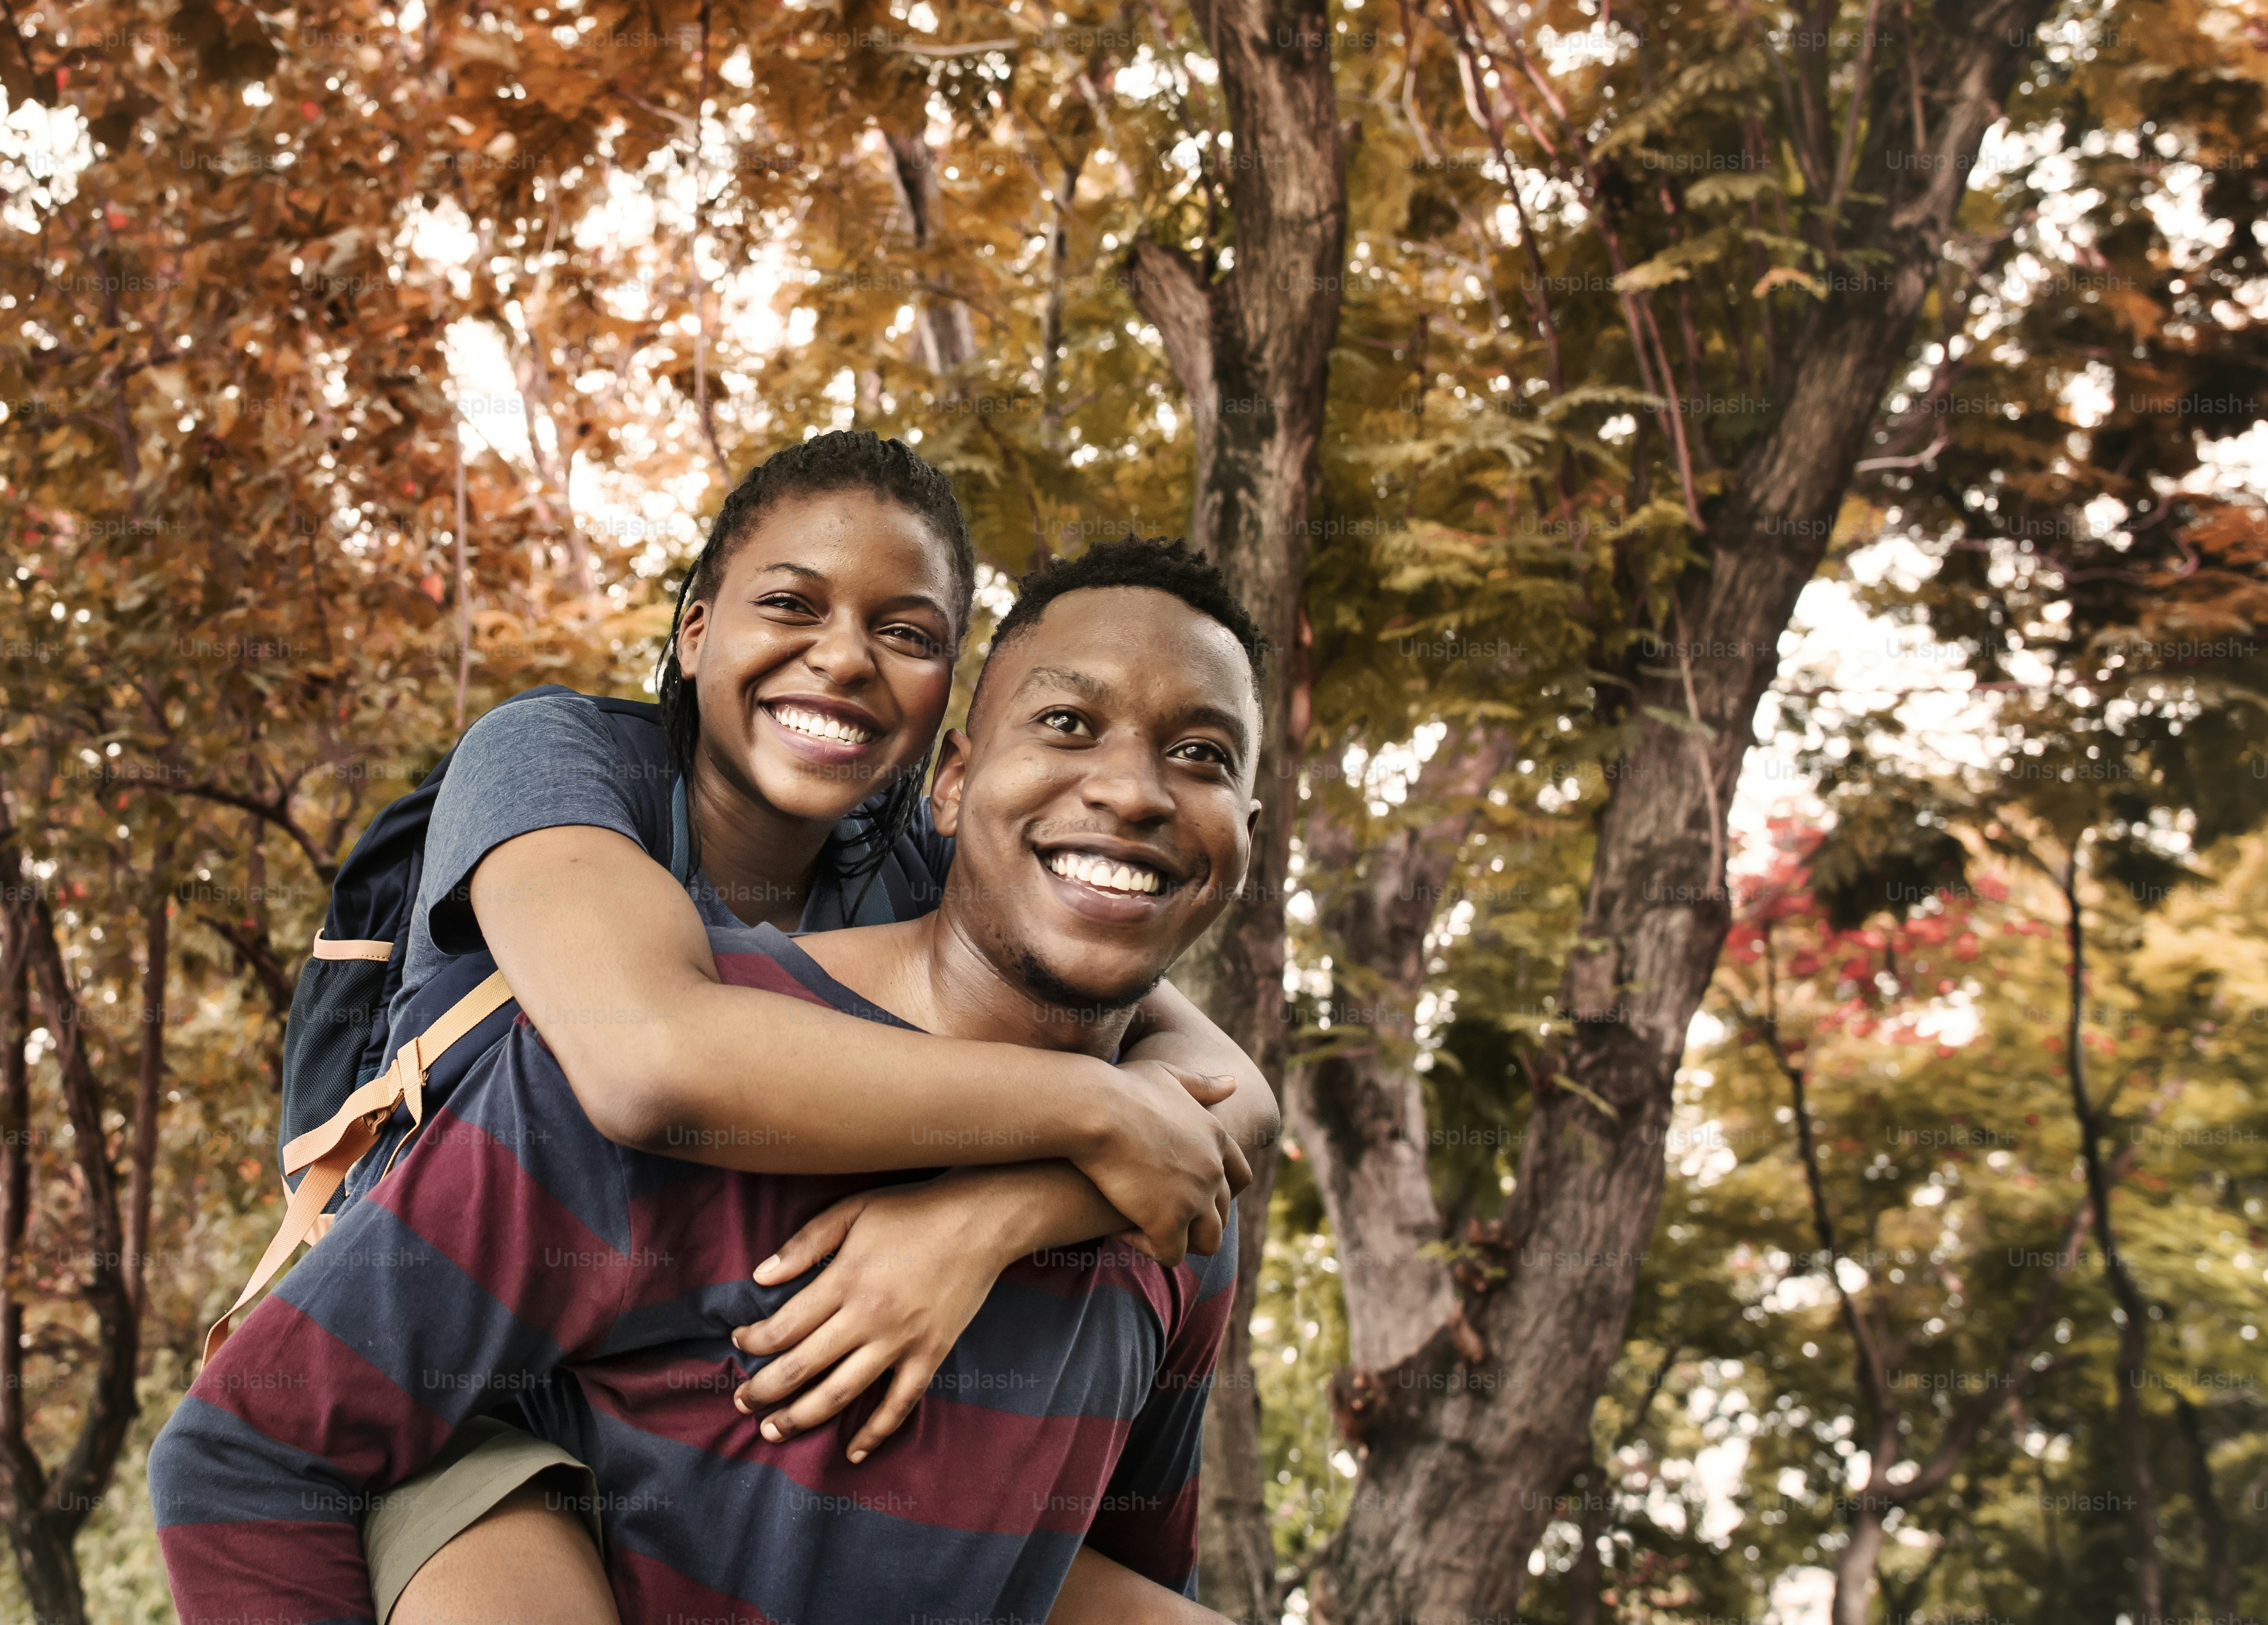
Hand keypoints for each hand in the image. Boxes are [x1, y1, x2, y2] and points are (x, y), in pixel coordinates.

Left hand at [731, 1175, 1015, 1461]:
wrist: (982, 1220)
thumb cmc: (913, 1211)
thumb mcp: (852, 1210)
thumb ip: (805, 1243)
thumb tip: (760, 1277)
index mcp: (845, 1280)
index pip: (784, 1325)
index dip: (753, 1340)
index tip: (738, 1344)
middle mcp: (869, 1316)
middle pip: (803, 1366)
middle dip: (764, 1389)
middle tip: (741, 1402)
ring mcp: (902, 1340)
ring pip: (841, 1392)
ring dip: (801, 1416)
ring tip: (772, 1431)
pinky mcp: (931, 1354)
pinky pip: (900, 1403)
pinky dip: (876, 1432)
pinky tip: (853, 1452)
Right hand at [1080, 1059, 1248, 1266]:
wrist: (1095, 1110)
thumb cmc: (1121, 1089)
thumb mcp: (1168, 1076)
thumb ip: (1202, 1085)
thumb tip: (1234, 1082)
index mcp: (1217, 1137)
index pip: (1241, 1178)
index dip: (1222, 1193)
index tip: (1195, 1197)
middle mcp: (1213, 1171)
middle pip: (1223, 1214)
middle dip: (1197, 1220)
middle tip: (1162, 1216)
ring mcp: (1194, 1199)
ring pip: (1208, 1241)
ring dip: (1182, 1241)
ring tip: (1150, 1231)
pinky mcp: (1168, 1222)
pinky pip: (1170, 1253)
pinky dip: (1150, 1248)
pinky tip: (1124, 1231)